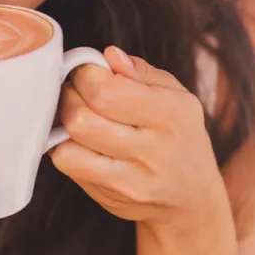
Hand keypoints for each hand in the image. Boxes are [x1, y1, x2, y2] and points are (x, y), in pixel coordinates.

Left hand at [51, 47, 228, 233]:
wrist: (191, 199)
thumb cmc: (179, 136)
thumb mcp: (176, 96)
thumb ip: (141, 72)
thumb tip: (109, 56)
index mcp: (172, 114)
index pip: (106, 91)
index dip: (86, 74)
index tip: (89, 71)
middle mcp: (154, 150)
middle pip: (81, 117)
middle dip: (69, 95)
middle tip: (78, 91)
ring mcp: (131, 180)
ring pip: (69, 144)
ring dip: (63, 122)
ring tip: (78, 114)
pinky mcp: (110, 198)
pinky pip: (68, 165)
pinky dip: (64, 147)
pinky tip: (79, 140)